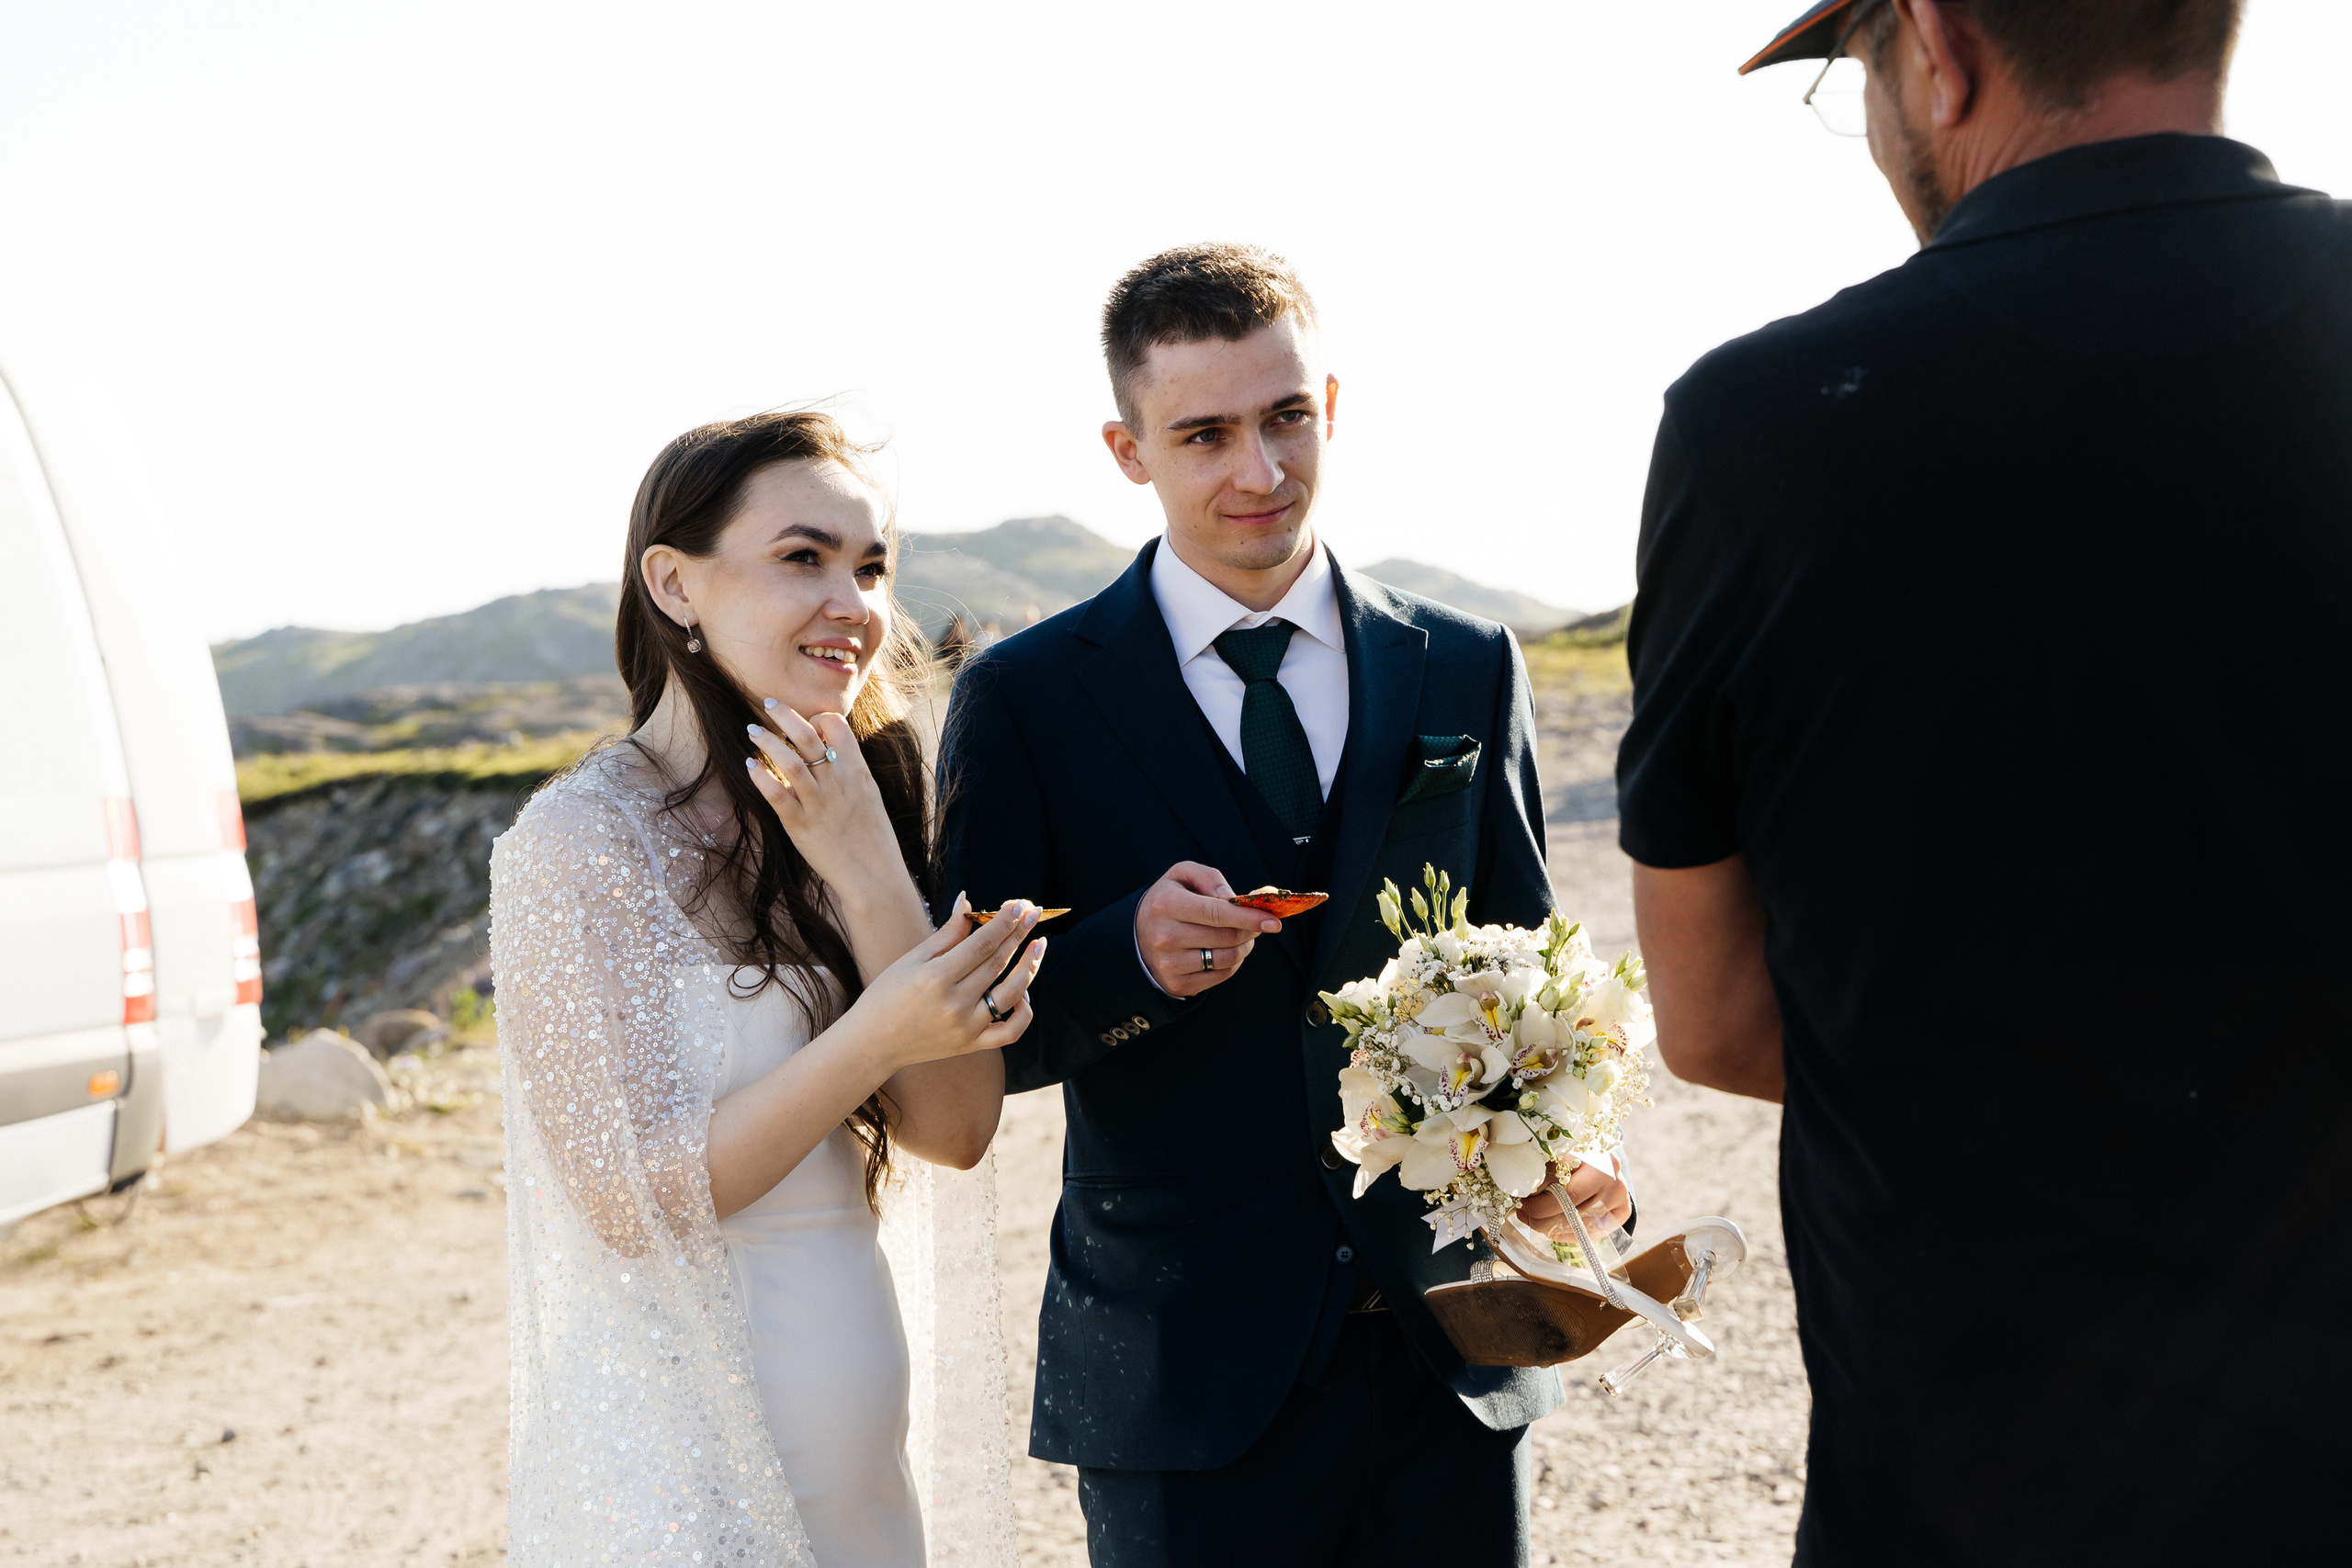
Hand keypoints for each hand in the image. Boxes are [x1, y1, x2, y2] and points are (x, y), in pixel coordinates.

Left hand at [744, 703, 903, 898]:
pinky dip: (760, 776)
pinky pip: (775, 794)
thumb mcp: (868, 794)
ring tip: (752, 730)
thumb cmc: (872, 835)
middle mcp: (837, 782)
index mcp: (856, 771)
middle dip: (784, 715)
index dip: (819, 719)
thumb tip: (828, 751)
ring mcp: (818, 803)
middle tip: (769, 704)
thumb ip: (849, 771)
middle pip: (807, 736)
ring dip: (766, 741)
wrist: (874, 875)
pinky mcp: (800, 825)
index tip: (807, 723)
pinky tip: (750, 766)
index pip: (836, 726)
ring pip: (788, 761)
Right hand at [848, 895, 1046, 1071]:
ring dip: (1029, 967)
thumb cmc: (887, 995)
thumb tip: (968, 902)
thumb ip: (946, 934)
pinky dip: (1023, 1013)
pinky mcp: (971, 1045)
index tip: (1020, 905)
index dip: (1005, 922)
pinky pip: (1010, 1032)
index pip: (982, 944)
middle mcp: (954, 1004)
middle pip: (998, 963)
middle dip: (1019, 934)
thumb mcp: (912, 959)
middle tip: (1034, 913)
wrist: (873, 1043)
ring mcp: (966, 1028)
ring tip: (1039, 945)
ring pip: (1010, 994)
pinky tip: (1024, 993)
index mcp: (936, 978)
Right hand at [1134, 862, 1279, 997]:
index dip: (1249, 917)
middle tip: (1258, 924)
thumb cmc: (1168, 899)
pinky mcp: (1176, 983)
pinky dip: (1233, 963)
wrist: (1138, 933)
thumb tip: (1232, 898)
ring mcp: (1169, 964)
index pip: (1217, 913)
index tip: (1273, 921)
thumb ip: (1209, 878)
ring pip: (1227, 958)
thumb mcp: (1182, 875)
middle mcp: (1165, 936)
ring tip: (1242, 936)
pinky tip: (1227, 951)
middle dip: (1250, 930)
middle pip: (1226, 937)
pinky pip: (1221, 975)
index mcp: (1166, 904)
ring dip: (1244, 947)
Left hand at [1518, 1152, 1631, 1242]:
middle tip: (1523, 1213)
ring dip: (1549, 1225)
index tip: (1521, 1200)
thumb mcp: (1559, 1154)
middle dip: (1540, 1214)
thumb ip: (1545, 1171)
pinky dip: (1566, 1233)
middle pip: (1570, 1207)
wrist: (1603, 1159)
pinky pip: (1589, 1233)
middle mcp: (1612, 1176)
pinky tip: (1551, 1227)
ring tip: (1533, 1219)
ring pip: (1577, 1223)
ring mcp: (1620, 1196)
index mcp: (1595, 1156)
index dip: (1538, 1197)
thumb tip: (1527, 1193)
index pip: (1562, 1186)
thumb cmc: (1576, 1154)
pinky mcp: (1622, 1212)